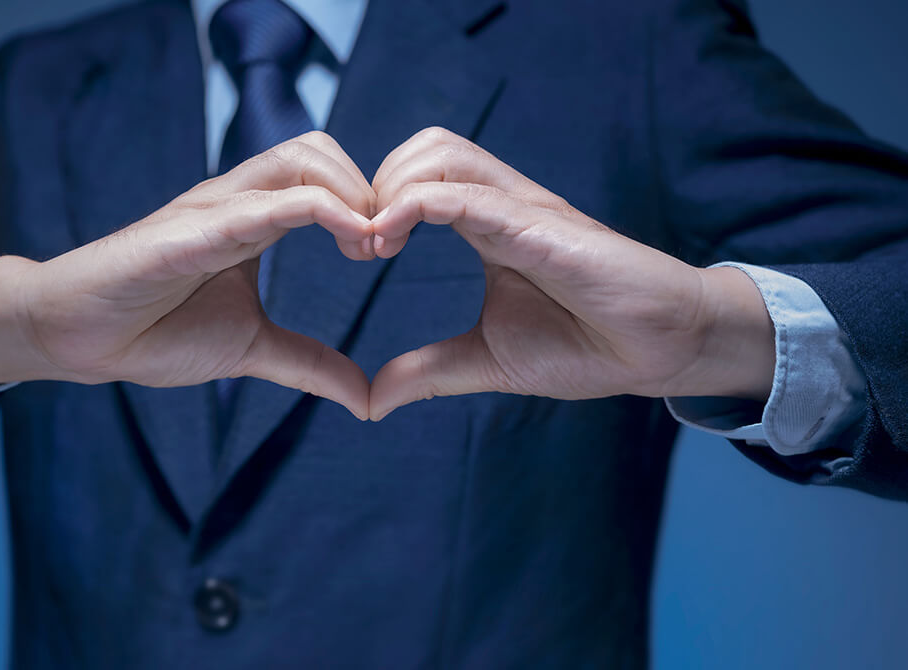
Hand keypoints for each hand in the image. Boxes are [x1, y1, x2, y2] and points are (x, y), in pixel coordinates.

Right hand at [0, 132, 376, 418]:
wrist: (79, 339)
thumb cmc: (155, 332)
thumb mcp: (252, 349)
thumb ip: (309, 365)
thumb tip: (365, 397)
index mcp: (254, 219)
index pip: (324, 175)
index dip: (369, 203)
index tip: (390, 250)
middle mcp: (237, 201)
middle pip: (319, 150)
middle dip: (368, 189)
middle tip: (387, 246)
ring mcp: (213, 209)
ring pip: (300, 159)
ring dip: (351, 194)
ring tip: (370, 247)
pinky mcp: (191, 231)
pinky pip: (264, 203)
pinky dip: (319, 212)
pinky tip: (352, 242)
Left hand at [367, 128, 775, 420]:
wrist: (658, 351)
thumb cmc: (586, 346)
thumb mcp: (486, 361)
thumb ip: (428, 372)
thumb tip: (373, 401)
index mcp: (487, 225)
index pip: (419, 177)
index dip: (375, 204)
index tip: (356, 253)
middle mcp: (502, 204)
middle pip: (425, 147)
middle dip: (377, 183)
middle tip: (360, 244)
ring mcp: (523, 209)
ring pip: (443, 153)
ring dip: (392, 187)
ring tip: (375, 243)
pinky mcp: (541, 226)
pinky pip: (469, 193)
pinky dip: (418, 203)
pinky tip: (389, 238)